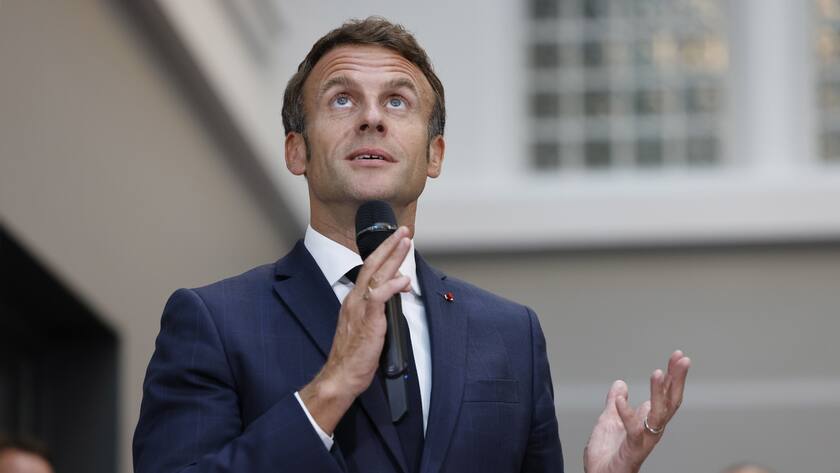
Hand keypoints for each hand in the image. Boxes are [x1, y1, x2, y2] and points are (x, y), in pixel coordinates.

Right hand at [299, 226, 411, 433]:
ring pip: (377, 275)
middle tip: (403, 231)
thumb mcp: (367, 326)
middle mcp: (354, 299)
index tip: (395, 241)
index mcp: (353, 300)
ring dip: (393, 257)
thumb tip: (395, 298)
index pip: (369, 270)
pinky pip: (379, 297)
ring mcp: (360, 309)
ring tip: (406, 243)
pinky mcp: (368, 321)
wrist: (341, 375)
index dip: (383, 254)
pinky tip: (403, 280)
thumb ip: (379, 310)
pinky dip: (392, 286)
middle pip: (372, 265)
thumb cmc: (353, 356)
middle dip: (389, 245)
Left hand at [583, 350, 690, 472]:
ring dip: (659, 393)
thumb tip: (620, 384)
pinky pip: (633, 430)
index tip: (677, 355)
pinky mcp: (632, 449)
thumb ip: (615, 403)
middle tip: (681, 358)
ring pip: (659, 414)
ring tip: (658, 373)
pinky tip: (620, 398)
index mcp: (648, 420)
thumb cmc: (607, 454)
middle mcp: (651, 429)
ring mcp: (644, 439)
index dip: (673, 375)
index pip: (666, 394)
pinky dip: (627, 413)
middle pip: (670, 401)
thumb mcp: (609, 420)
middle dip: (677, 379)